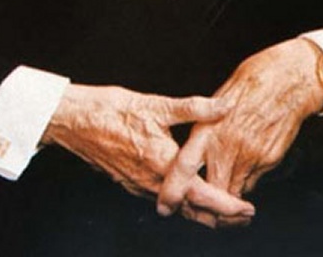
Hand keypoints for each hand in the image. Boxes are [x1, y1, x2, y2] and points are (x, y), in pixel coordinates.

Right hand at [43, 84, 254, 220]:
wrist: (75, 120)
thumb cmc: (112, 110)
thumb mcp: (156, 104)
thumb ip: (193, 108)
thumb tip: (224, 105)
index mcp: (162, 164)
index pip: (201, 195)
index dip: (227, 205)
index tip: (247, 209)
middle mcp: (151, 182)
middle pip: (192, 211)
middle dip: (220, 217)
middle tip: (244, 216)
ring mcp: (139, 185)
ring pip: (177, 208)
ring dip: (202, 212)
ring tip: (224, 210)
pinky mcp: (130, 181)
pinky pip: (162, 199)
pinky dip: (182, 202)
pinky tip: (189, 192)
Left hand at [157, 38, 322, 227]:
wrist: (288, 80)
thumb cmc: (253, 82)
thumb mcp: (218, 100)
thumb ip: (207, 124)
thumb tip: (198, 145)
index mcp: (207, 128)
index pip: (184, 167)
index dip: (174, 190)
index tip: (167, 204)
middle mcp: (226, 146)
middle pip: (210, 191)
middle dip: (205, 203)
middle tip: (202, 205)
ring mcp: (249, 156)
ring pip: (233, 193)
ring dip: (228, 195)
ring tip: (226, 186)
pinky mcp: (268, 160)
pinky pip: (253, 182)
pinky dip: (247, 181)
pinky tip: (248, 163)